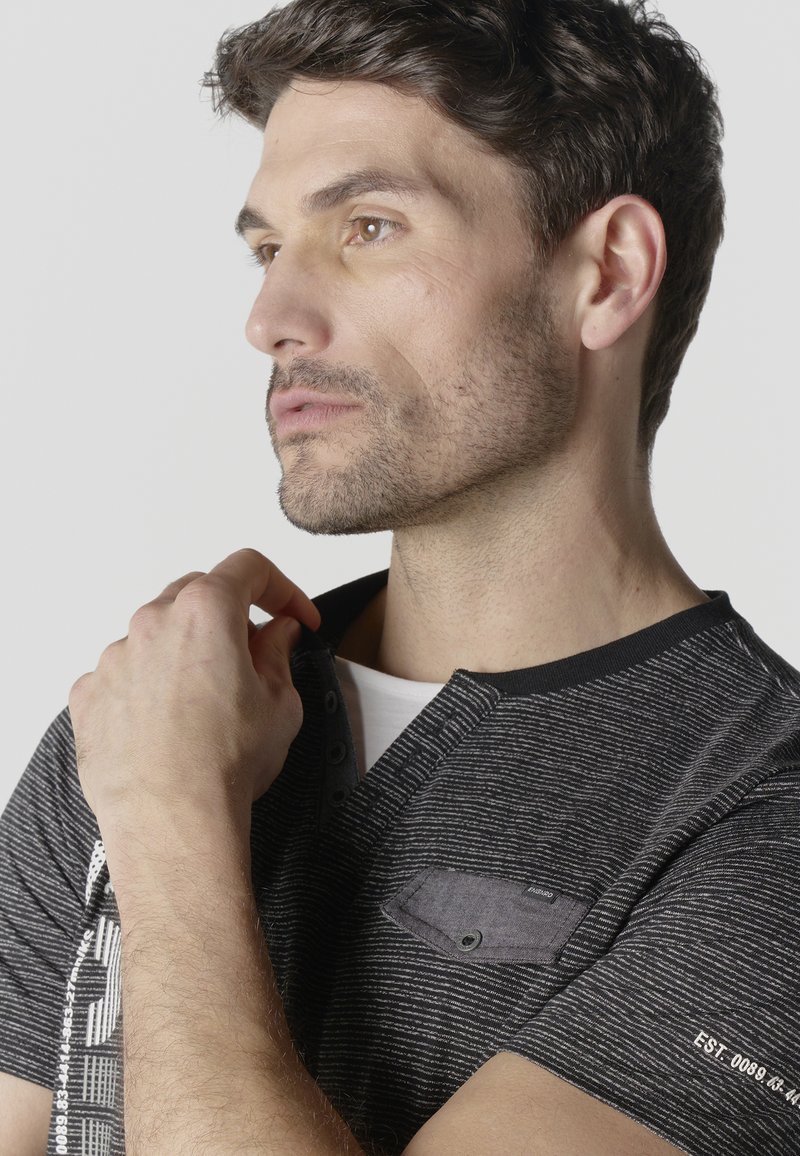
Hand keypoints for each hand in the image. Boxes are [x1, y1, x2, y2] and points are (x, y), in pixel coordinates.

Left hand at [68, 548, 321, 829]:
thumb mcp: (281, 703)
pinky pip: (124, 674)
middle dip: (230, 617)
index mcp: (205, 611)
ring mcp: (115, 657)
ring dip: (184, 653)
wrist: (170, 820)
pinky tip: (168, 724)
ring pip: (157, 635)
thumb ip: (279, 653)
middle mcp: (152, 622)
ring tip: (207, 704)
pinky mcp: (90, 694)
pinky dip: (147, 687)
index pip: (248, 569)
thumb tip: (277, 634)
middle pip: (197, 593)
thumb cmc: (224, 764)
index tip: (294, 617)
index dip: (282, 589)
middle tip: (254, 657)